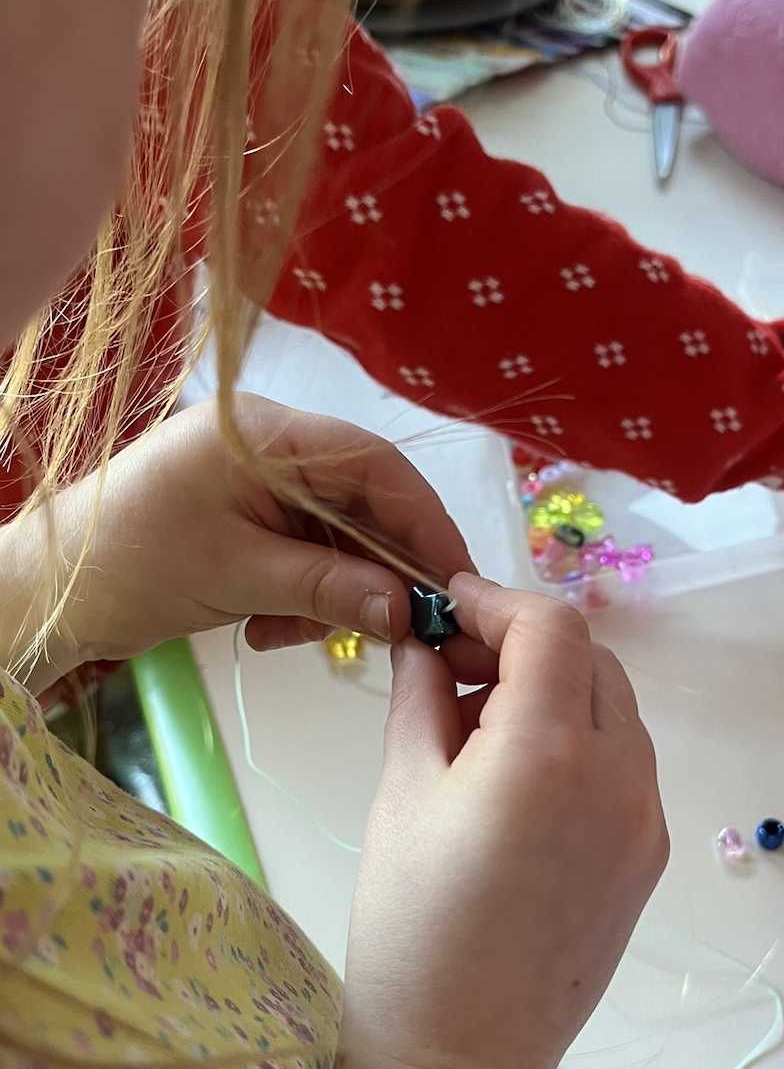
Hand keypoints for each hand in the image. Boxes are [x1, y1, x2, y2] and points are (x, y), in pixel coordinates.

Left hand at [0, 394, 474, 689]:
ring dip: (338, 592)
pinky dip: (309, 595)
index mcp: (264, 434)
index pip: (374, 462)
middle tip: (405, 623)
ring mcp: (261, 482)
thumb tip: (409, 610)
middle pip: (365, 500)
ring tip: (297, 634)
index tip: (453, 577)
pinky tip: (274, 628)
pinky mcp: (252, 516)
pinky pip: (311, 553)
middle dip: (382, 567)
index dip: (424, 519)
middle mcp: (271, 448)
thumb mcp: (238, 577)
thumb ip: (331, 588)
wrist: (45, 592)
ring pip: (341, 535)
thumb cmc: (126, 565)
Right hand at [302, 576, 667, 1068]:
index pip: (551, 626)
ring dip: (558, 690)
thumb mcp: (400, 793)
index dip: (496, 602)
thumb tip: (425, 640)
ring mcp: (647, 816)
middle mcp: (619, 773)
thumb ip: (419, 696)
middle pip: (592, 658)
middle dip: (525, 645)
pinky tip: (522, 777)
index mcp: (549, 751)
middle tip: (454, 668)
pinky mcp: (652, 853)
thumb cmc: (410, 927)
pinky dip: (582, 741)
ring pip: (616, 708)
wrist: (462, 1059)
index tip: (448, 608)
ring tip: (481, 725)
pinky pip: (626, 762)